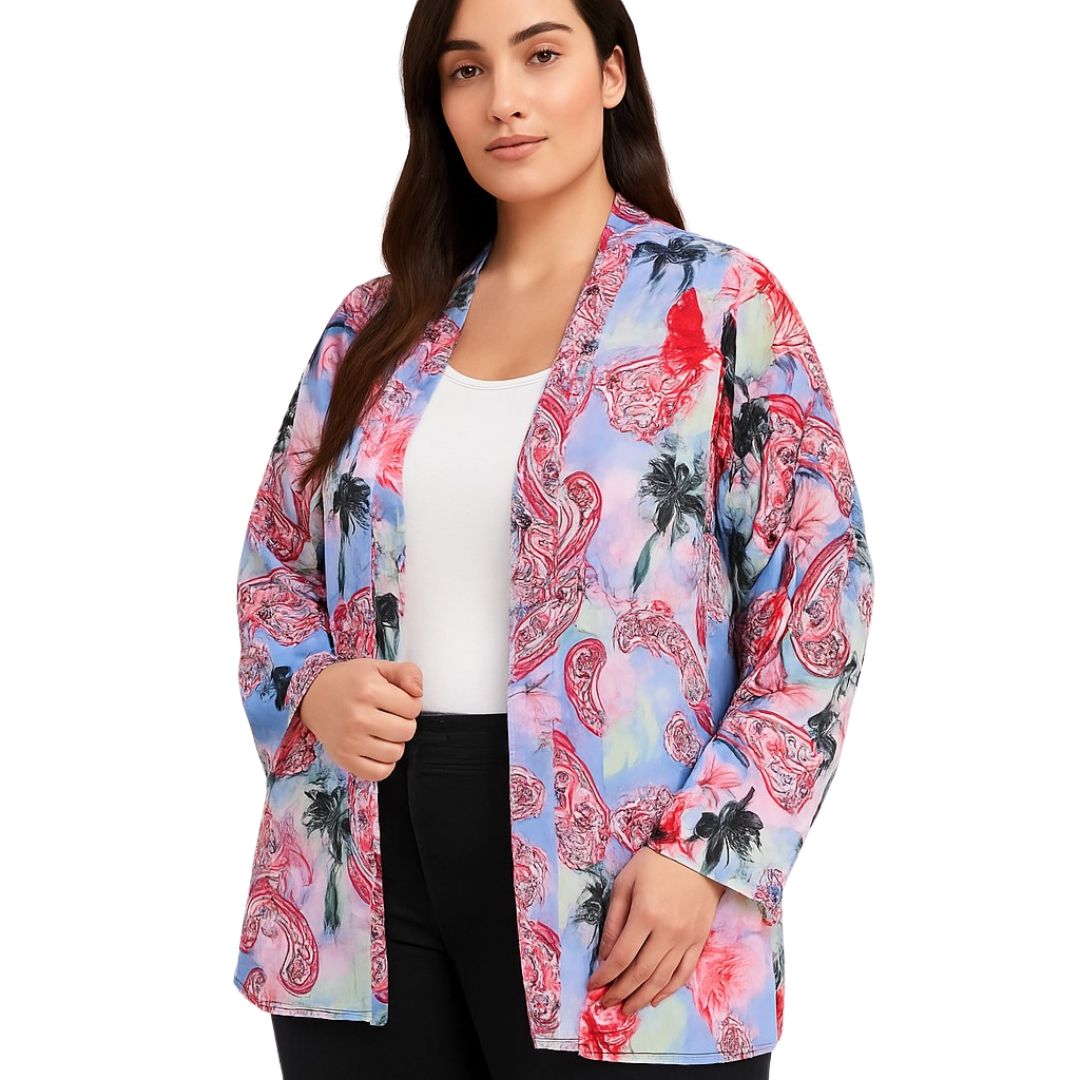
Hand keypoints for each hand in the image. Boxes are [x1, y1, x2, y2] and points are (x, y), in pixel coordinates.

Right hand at [298, 658, 423, 779]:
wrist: (313, 695)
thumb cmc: (348, 681)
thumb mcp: (378, 667)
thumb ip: (407, 673)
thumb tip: (419, 692)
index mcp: (368, 690)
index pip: (413, 707)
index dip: (411, 703)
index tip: (397, 700)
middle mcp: (358, 717)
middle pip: (407, 731)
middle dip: (404, 722)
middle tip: (390, 715)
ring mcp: (350, 740)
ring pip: (396, 753)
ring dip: (395, 742)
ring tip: (382, 730)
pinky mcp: (344, 758)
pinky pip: (379, 772)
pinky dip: (384, 763)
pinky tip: (377, 747)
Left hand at [585, 846, 725, 1014]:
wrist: (698, 854)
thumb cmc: (656, 862)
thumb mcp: (626, 882)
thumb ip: (615, 919)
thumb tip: (606, 955)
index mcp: (645, 914)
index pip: (621, 957)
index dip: (605, 976)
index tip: (593, 986)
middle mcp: (667, 932)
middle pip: (640, 973)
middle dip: (620, 992)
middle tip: (606, 1004)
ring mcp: (686, 939)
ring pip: (661, 979)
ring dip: (641, 998)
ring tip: (626, 1009)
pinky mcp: (700, 941)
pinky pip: (684, 973)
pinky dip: (668, 990)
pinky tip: (654, 999)